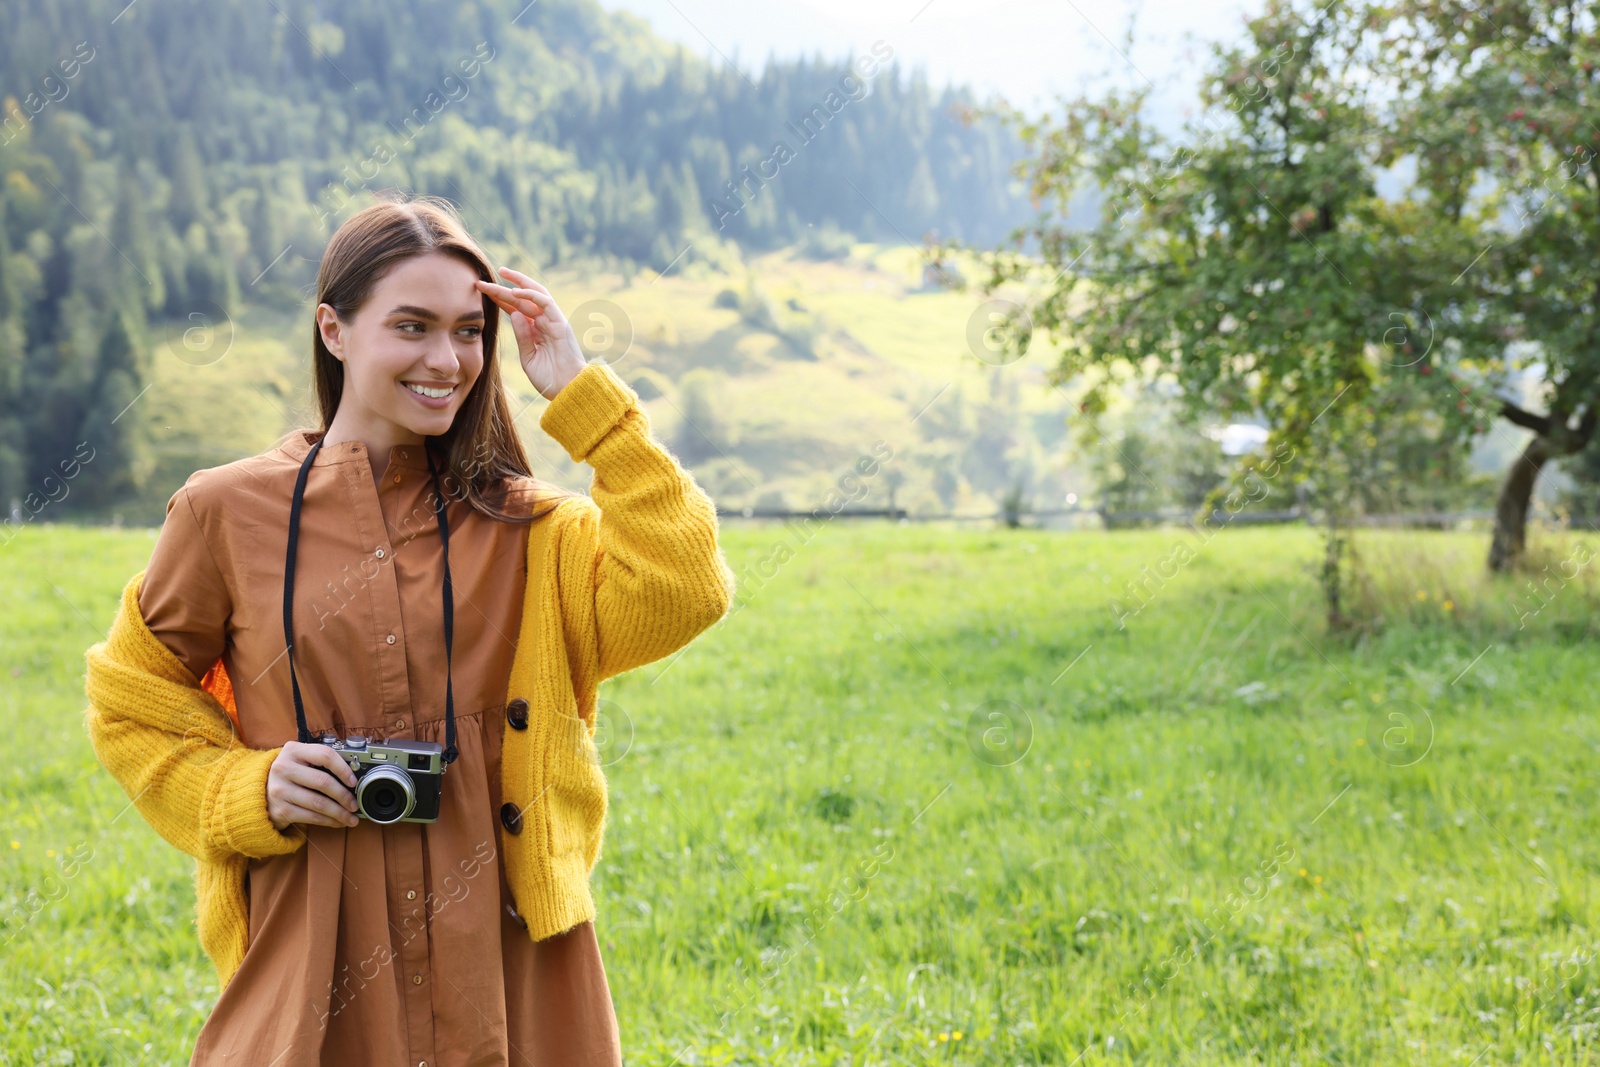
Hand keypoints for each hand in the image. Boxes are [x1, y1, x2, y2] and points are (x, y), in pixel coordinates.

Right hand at [267, 741, 360, 830]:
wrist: (259, 792)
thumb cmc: (289, 775)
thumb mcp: (300, 760)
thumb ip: (321, 762)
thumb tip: (354, 776)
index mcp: (293, 751)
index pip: (325, 755)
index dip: (344, 769)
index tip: (354, 781)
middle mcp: (283, 768)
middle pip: (323, 782)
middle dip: (344, 796)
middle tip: (355, 804)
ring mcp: (280, 790)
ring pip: (319, 803)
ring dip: (340, 813)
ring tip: (351, 818)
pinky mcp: (280, 809)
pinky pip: (311, 817)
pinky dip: (329, 821)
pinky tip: (338, 822)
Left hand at [475, 267, 588, 400]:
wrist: (568, 391)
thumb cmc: (550, 379)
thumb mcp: (528, 357)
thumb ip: (521, 336)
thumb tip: (514, 314)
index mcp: (536, 331)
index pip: (516, 309)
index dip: (500, 299)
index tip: (483, 291)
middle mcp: (544, 323)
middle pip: (522, 299)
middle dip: (504, 287)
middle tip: (484, 278)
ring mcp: (553, 321)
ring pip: (535, 294)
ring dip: (518, 282)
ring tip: (501, 273)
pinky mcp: (560, 323)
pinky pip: (546, 303)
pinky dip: (531, 295)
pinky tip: (515, 291)